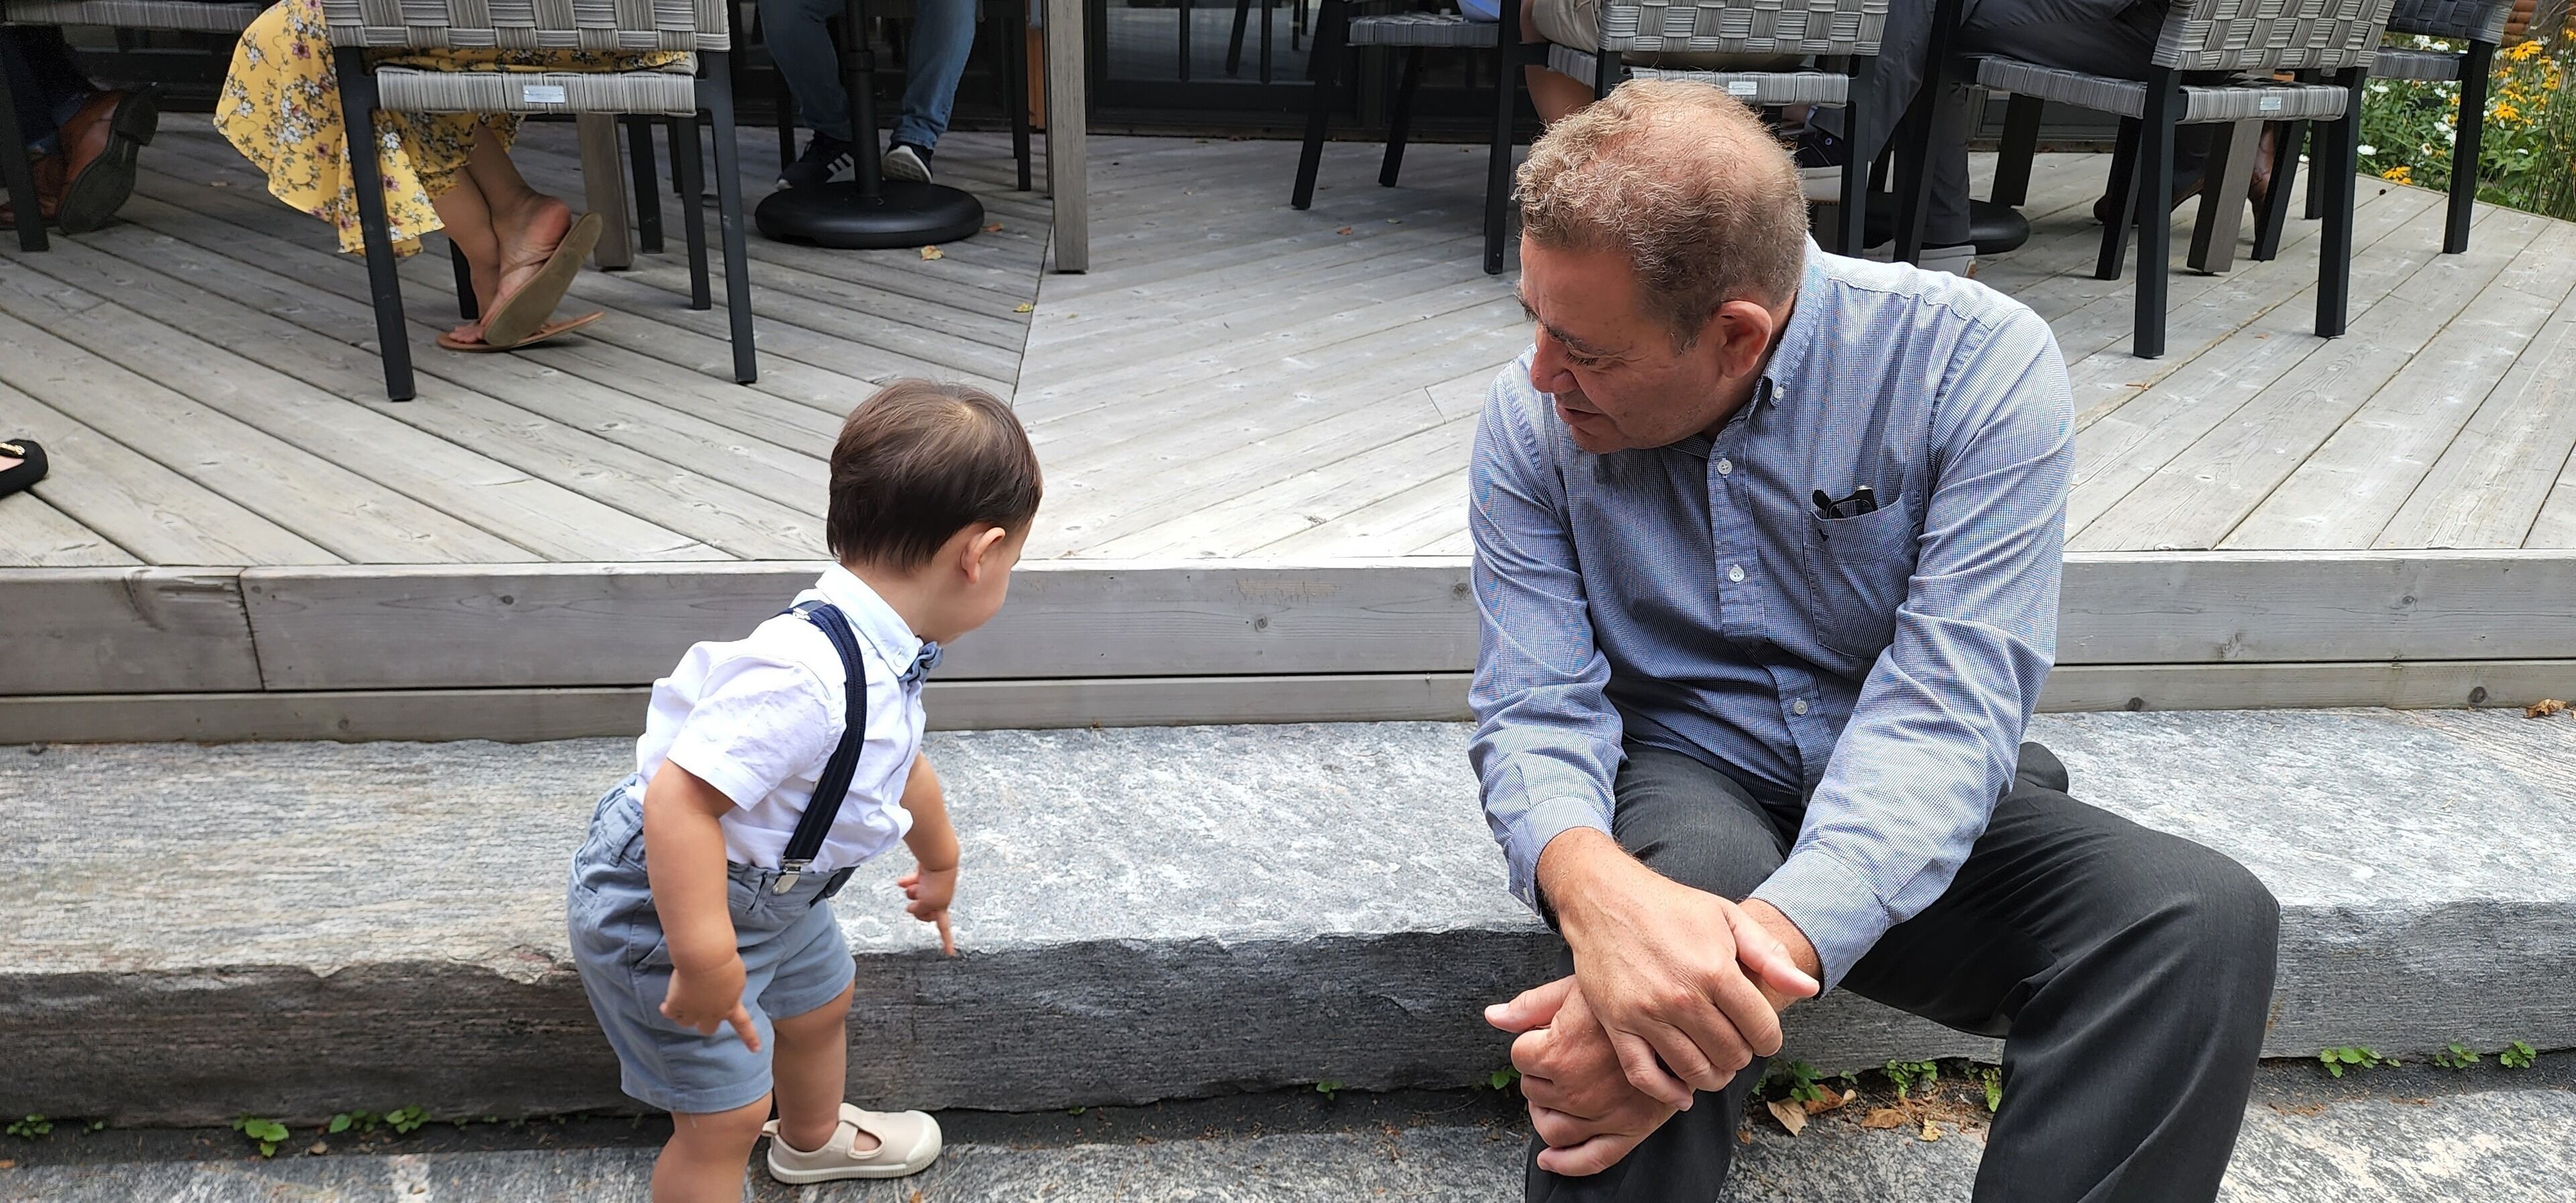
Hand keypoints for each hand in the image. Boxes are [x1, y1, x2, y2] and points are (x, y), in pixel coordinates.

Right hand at [661, 953, 759, 1049]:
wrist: (705, 958)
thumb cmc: (724, 961)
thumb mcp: (736, 977)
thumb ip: (731, 990)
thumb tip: (722, 994)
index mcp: (731, 1005)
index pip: (743, 1024)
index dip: (749, 1038)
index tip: (756, 1049)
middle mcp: (713, 1013)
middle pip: (707, 1029)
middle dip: (704, 1024)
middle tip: (699, 1016)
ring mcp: (694, 1011)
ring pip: (686, 1023)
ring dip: (684, 1015)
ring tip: (681, 1005)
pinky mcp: (677, 1005)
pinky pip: (670, 1013)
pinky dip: (667, 1009)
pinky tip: (665, 1006)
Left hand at [898, 865, 956, 955]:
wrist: (938, 860)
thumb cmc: (937, 883)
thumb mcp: (927, 904)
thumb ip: (919, 911)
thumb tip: (911, 908)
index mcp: (942, 909)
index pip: (944, 929)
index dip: (947, 941)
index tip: (950, 954)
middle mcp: (938, 899)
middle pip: (922, 911)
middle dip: (916, 905)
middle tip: (918, 899)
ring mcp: (931, 888)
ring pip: (915, 896)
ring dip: (913, 891)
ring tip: (916, 884)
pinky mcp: (925, 876)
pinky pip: (912, 883)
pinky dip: (907, 883)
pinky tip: (901, 882)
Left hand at [1489, 976, 1676, 1175]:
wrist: (1685, 1014)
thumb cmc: (1629, 996)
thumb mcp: (1578, 989)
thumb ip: (1532, 1005)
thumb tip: (1492, 1016)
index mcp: (1557, 1052)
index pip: (1520, 1056)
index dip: (1531, 1043)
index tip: (1546, 1035)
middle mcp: (1574, 1090)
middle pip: (1532, 1090)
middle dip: (1539, 1075)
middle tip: (1556, 1060)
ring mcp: (1601, 1115)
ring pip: (1551, 1127)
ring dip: (1545, 1113)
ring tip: (1554, 1096)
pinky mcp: (1629, 1130)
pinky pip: (1590, 1159)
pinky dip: (1565, 1163)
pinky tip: (1550, 1159)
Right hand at [1540, 831, 1819, 1108]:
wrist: (1604, 899)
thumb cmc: (1670, 907)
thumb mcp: (1728, 918)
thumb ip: (1770, 956)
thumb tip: (1808, 989)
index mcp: (1716, 970)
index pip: (1762, 1030)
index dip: (1769, 1038)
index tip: (1762, 1034)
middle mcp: (1682, 997)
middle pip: (1731, 1054)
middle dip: (1741, 1054)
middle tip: (1736, 1043)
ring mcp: (1646, 1013)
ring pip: (1694, 1070)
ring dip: (1713, 1075)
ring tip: (1716, 1064)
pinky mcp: (1617, 1024)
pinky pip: (1645, 1075)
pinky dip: (1668, 1093)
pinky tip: (1683, 1093)